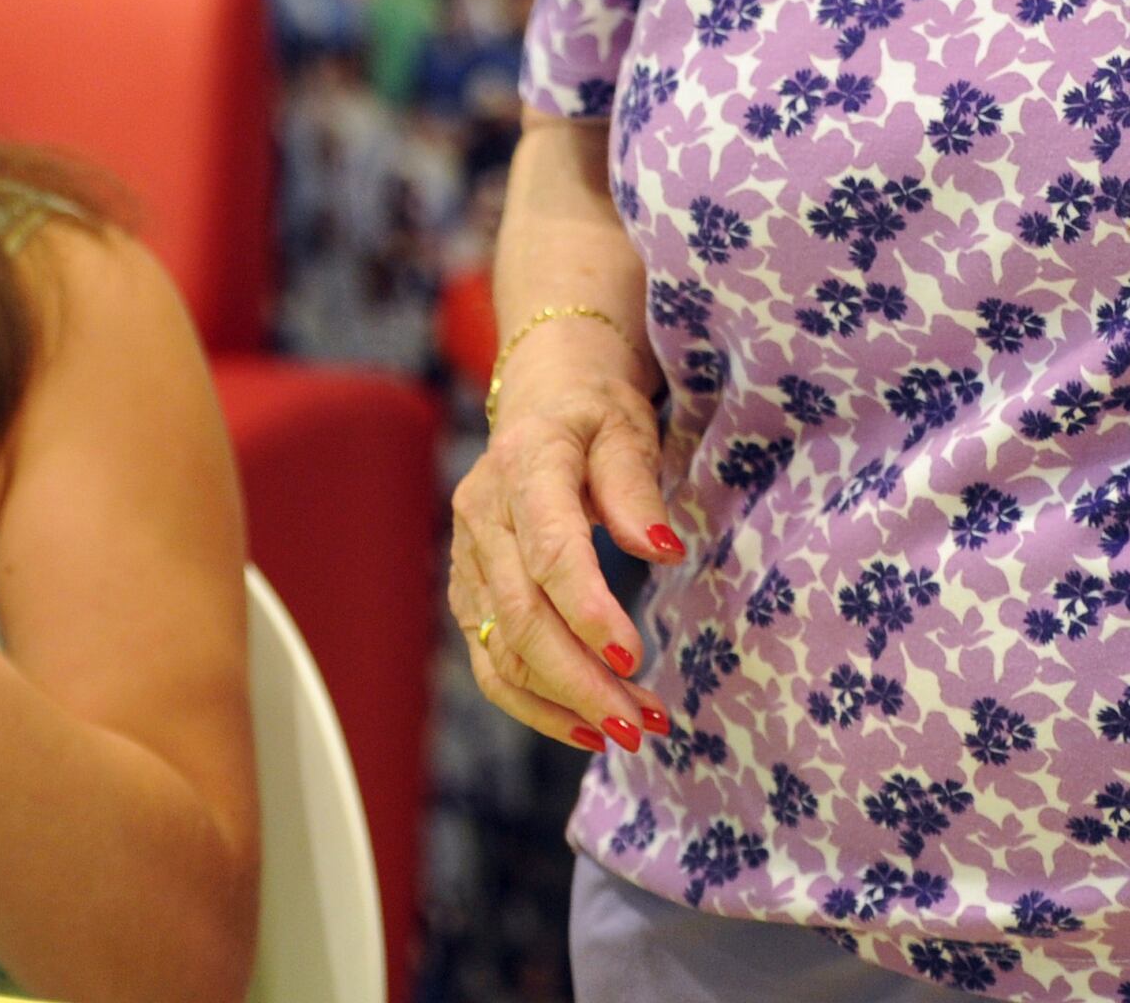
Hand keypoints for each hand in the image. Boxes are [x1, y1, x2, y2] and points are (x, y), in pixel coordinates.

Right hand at [446, 318, 679, 751]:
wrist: (543, 397)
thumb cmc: (594, 413)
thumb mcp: (625, 427)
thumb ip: (635, 487)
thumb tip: (661, 548)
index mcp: (524, 465)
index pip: (549, 551)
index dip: (587, 610)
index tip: (634, 657)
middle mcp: (482, 516)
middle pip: (523, 616)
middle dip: (583, 681)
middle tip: (644, 725)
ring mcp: (468, 558)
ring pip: (502, 651)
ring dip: (566, 703)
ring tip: (631, 731)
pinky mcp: (469, 592)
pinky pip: (491, 662)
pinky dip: (536, 705)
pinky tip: (586, 729)